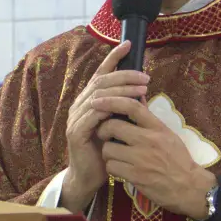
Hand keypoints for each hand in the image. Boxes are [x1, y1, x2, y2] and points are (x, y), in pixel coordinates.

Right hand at [62, 40, 148, 212]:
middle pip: (101, 81)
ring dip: (122, 90)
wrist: (89, 177)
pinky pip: (93, 115)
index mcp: (88, 101)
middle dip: (124, 75)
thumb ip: (123, 107)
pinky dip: (109, 108)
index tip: (128, 44)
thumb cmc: (105, 150)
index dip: (113, 58)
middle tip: (146, 76)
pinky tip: (125, 107)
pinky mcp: (76, 132)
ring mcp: (75, 118)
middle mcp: (79, 105)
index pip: (100, 73)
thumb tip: (141, 89)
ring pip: (99, 96)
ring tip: (142, 89)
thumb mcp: (117, 124)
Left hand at [94, 97, 216, 218]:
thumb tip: (136, 99)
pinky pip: (111, 166)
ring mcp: (141, 158)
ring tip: (116, 156)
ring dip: (107, 153)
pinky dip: (112, 167)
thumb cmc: (178, 160)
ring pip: (108, 148)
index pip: (132, 107)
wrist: (189, 188)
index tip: (98, 101)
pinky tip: (120, 169)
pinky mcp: (136, 176)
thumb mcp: (168, 135)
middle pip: (112, 126)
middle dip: (103, 131)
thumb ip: (149, 120)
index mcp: (158, 128)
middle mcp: (149, 140)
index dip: (111, 101)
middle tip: (105, 136)